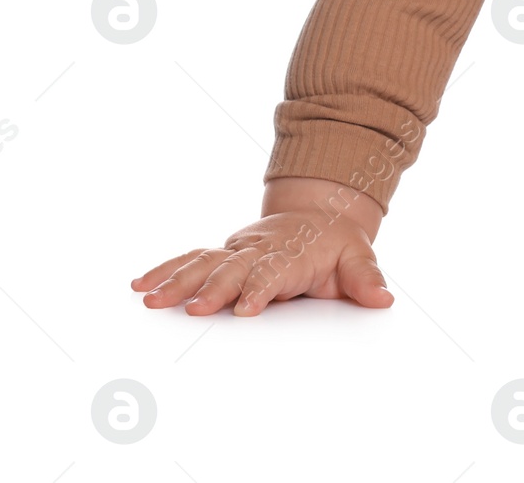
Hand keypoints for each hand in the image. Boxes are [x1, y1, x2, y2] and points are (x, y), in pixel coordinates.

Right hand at [132, 200, 391, 316]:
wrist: (319, 214)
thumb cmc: (335, 242)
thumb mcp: (358, 256)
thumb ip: (366, 278)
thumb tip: (383, 298)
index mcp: (292, 252)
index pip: (275, 272)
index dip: (261, 289)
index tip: (247, 309)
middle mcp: (260, 249)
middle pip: (234, 269)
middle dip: (214, 289)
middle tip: (195, 309)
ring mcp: (238, 250)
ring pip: (204, 263)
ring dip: (178, 280)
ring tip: (150, 299)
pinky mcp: (223, 254)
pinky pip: (191, 260)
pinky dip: (165, 269)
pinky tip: (141, 284)